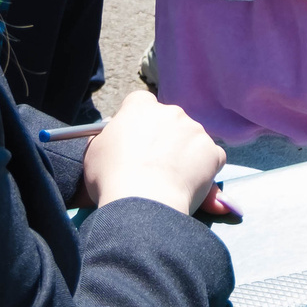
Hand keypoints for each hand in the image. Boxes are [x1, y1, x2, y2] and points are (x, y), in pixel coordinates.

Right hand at [80, 89, 225, 214]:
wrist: (142, 202)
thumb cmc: (111, 177)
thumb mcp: (94, 152)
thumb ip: (108, 137)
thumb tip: (116, 136)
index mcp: (140, 107)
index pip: (141, 103)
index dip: (138, 122)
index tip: (135, 142)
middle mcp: (172, 112)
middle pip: (169, 121)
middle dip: (164, 139)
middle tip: (153, 165)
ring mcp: (196, 130)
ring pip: (191, 140)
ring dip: (183, 155)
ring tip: (169, 182)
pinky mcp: (213, 152)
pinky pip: (210, 158)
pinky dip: (203, 170)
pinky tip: (188, 186)